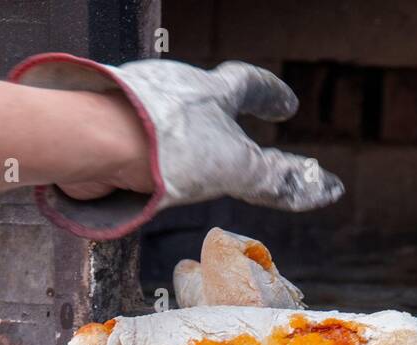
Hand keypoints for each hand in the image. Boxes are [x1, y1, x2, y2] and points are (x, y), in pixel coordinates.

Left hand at [11, 55, 344, 239]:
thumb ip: (278, 180)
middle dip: (221, 115)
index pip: (248, 84)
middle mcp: (169, 90)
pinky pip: (131, 141)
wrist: (92, 142)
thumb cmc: (167, 146)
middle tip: (237, 129)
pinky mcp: (101, 128)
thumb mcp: (237, 167)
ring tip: (187, 165)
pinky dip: (144, 158)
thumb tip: (323, 189)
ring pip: (165, 118)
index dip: (270, 95)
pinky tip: (141, 179)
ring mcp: (133, 106)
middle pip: (202, 97)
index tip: (286, 105)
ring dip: (180, 138)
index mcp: (207, 89)